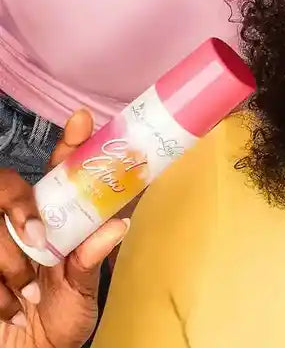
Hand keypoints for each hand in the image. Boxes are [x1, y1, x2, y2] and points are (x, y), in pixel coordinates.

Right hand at [0, 112, 127, 346]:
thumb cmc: (57, 320)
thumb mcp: (80, 291)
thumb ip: (92, 258)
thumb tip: (118, 225)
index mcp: (55, 219)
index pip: (60, 170)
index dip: (71, 143)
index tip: (83, 119)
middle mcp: (22, 222)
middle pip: (8, 186)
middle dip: (21, 209)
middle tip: (36, 238)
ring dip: (10, 263)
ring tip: (26, 294)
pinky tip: (8, 309)